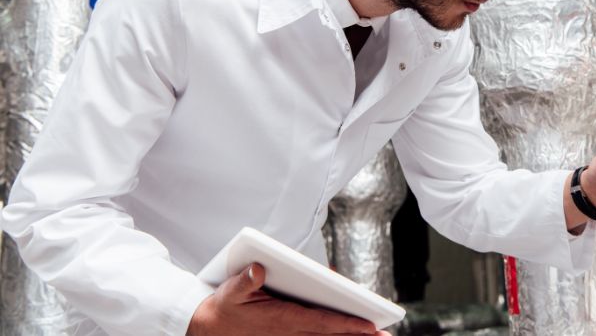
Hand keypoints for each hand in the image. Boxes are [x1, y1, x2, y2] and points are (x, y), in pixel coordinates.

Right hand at [187, 263, 388, 335]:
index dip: (346, 324)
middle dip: (357, 334)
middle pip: (330, 333)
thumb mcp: (230, 291)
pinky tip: (350, 335)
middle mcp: (290, 332)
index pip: (322, 322)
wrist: (209, 329)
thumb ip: (244, 281)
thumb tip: (258, 268)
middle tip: (384, 335)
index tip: (369, 325)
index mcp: (282, 319)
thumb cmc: (224, 306)